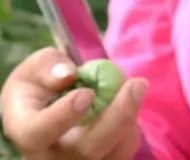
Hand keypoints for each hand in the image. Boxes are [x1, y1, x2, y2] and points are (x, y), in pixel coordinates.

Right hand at [1, 48, 146, 158]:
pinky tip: (129, 104)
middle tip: (137, 84)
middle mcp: (49, 157)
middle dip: (118, 116)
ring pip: (112, 154)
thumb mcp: (36, 67)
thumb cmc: (41, 84)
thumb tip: (68, 74)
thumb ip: (48, 66)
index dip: (62, 116)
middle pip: (86, 150)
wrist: (50, 107)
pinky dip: (132, 128)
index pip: (37, 134)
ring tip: (134, 88)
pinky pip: (123, 152)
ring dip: (130, 118)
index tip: (86, 93)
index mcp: (26, 130)